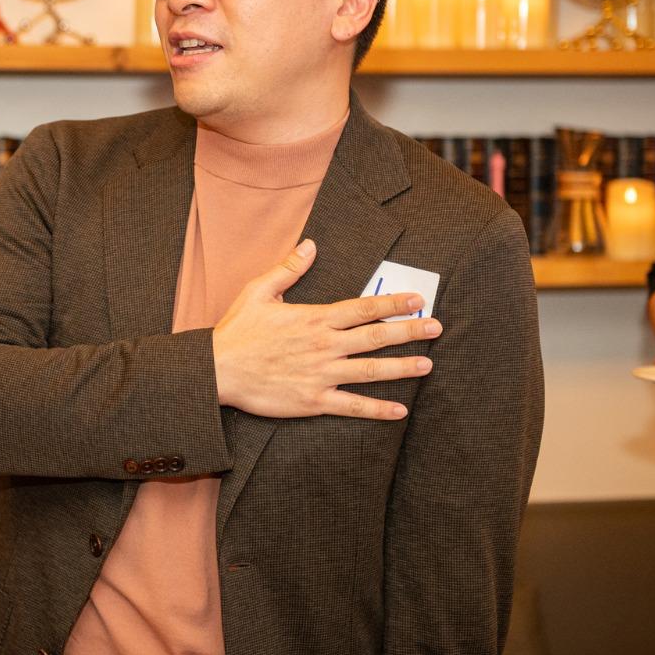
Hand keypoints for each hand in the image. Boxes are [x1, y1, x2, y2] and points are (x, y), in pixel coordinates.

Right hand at [212, 239, 441, 421]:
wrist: (217, 371)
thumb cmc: (237, 331)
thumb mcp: (258, 291)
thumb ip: (288, 269)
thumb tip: (311, 245)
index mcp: (314, 319)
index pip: (363, 308)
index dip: (393, 303)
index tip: (417, 300)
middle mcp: (324, 346)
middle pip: (375, 337)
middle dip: (409, 332)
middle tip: (437, 328)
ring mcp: (321, 375)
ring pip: (371, 371)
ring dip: (402, 367)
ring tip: (428, 365)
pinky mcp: (313, 401)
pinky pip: (352, 406)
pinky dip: (377, 409)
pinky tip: (399, 410)